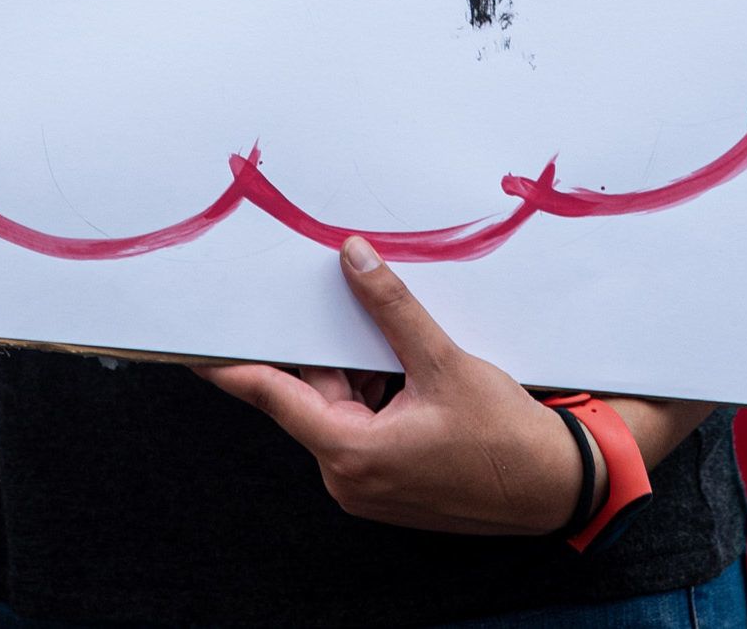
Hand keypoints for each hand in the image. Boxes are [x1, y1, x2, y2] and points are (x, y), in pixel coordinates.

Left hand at [199, 238, 586, 534]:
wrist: (553, 488)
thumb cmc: (504, 439)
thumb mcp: (445, 363)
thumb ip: (392, 309)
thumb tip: (353, 259)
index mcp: (351, 453)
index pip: (274, 396)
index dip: (232, 367)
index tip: (194, 348)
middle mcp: (348, 478)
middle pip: (316, 396)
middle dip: (337, 352)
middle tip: (354, 307)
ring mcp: (366, 486)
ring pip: (342, 409)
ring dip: (366, 375)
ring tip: (415, 360)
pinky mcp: (386, 485)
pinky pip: (364, 429)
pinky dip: (380, 397)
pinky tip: (417, 380)